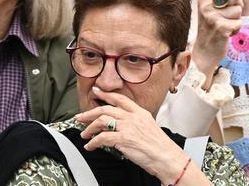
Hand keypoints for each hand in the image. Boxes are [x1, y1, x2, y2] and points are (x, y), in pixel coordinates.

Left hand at [76, 88, 190, 181]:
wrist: (167, 157)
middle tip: (81, 116)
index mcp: (140, 112)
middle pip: (106, 109)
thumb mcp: (149, 128)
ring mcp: (128, 127)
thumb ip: (136, 123)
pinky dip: (93, 143)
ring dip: (89, 128)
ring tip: (84, 135)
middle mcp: (133, 117)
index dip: (106, 94)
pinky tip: (90, 146)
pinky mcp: (123, 139)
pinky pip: (102, 138)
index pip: (120, 99)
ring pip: (101, 121)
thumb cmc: (160, 146)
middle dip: (90, 112)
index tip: (97, 92)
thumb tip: (122, 126)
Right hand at [191, 0, 245, 80]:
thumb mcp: (210, 10)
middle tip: (231, 15)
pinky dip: (236, 30)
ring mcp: (213, 17)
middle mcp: (206, 6)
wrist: (204, 52)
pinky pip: (239, 23)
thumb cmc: (211, 29)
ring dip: (236, 20)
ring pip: (238, 10)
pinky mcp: (221, 28)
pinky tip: (227, 34)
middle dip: (238, 4)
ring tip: (226, 26)